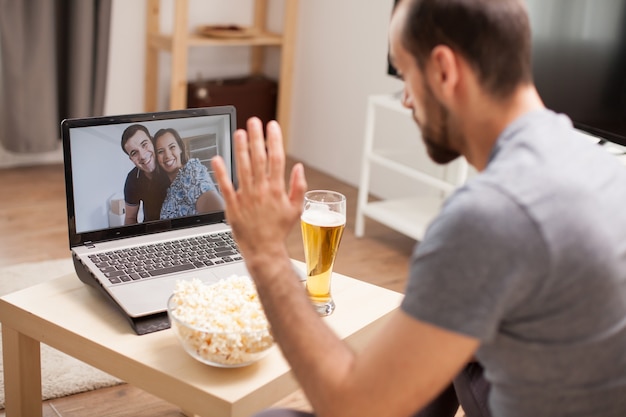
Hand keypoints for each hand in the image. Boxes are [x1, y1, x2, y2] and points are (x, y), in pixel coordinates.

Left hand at [211, 117, 306, 265]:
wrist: (263, 250)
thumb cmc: (279, 230)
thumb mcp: (296, 209)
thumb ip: (298, 187)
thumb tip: (299, 167)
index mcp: (277, 189)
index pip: (277, 159)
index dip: (274, 140)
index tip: (272, 126)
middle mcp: (261, 190)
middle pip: (259, 159)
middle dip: (256, 138)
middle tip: (254, 121)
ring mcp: (246, 197)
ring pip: (242, 168)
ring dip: (240, 148)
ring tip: (239, 132)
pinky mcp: (233, 206)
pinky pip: (225, 186)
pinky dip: (221, 172)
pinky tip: (217, 158)